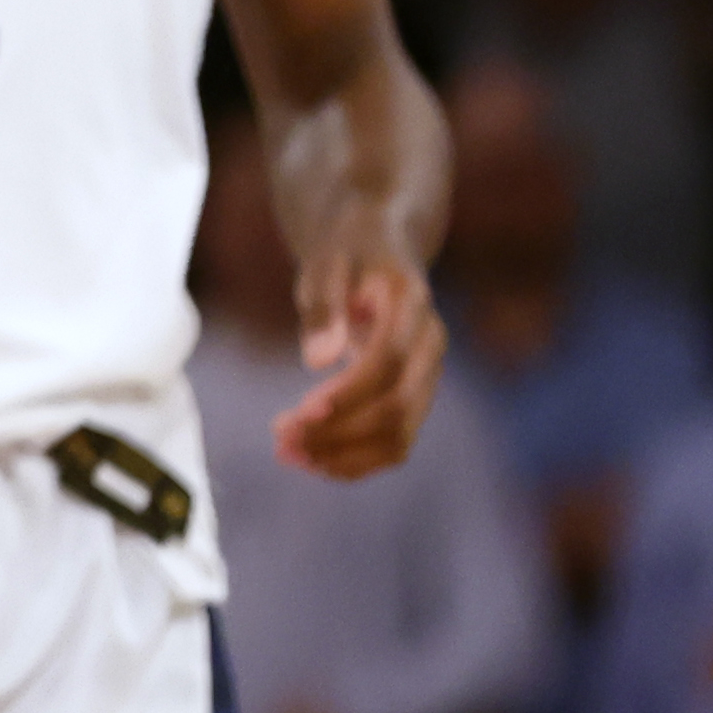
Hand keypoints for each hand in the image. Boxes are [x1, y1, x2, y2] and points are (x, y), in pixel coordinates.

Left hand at [275, 242, 443, 481]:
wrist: (376, 250)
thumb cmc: (345, 255)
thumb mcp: (324, 265)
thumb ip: (323, 307)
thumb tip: (317, 361)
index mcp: (412, 305)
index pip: (389, 361)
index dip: (350, 393)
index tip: (302, 412)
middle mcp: (431, 344)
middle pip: (398, 405)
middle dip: (339, 430)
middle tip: (281, 440)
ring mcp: (429, 373)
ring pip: (400, 432)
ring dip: (346, 453)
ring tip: (289, 456)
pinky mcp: (416, 394)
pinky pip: (398, 440)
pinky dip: (360, 459)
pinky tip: (315, 463)